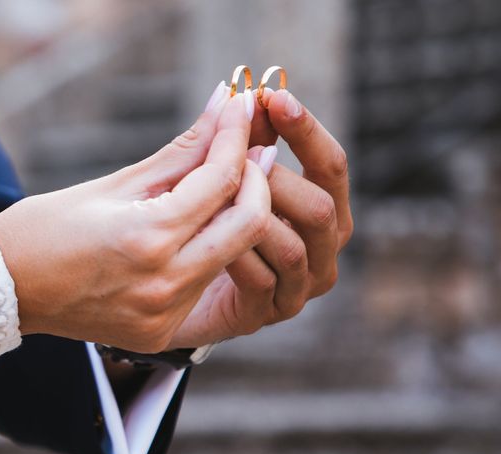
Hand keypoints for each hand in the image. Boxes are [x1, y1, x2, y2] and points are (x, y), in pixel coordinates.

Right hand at [0, 90, 271, 352]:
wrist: (7, 290)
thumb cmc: (48, 227)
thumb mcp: (115, 183)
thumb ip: (181, 151)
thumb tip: (225, 104)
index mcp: (145, 238)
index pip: (220, 180)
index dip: (237, 139)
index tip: (243, 110)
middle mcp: (164, 284)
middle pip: (250, 224)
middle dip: (259, 181)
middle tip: (250, 152)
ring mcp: (166, 315)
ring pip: (233, 255)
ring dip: (236, 214)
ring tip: (222, 184)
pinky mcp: (163, 332)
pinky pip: (207, 282)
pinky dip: (212, 249)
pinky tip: (197, 228)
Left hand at [168, 89, 352, 347]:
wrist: (168, 285)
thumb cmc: (199, 220)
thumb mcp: (214, 177)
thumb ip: (233, 144)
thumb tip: (239, 92)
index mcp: (322, 210)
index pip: (331, 168)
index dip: (307, 132)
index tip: (273, 97)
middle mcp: (322, 249)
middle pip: (322, 208)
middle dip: (276, 180)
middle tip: (233, 161)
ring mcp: (299, 286)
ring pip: (294, 247)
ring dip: (252, 218)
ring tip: (212, 199)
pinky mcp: (269, 313)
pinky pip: (263, 280)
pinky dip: (235, 254)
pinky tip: (204, 237)